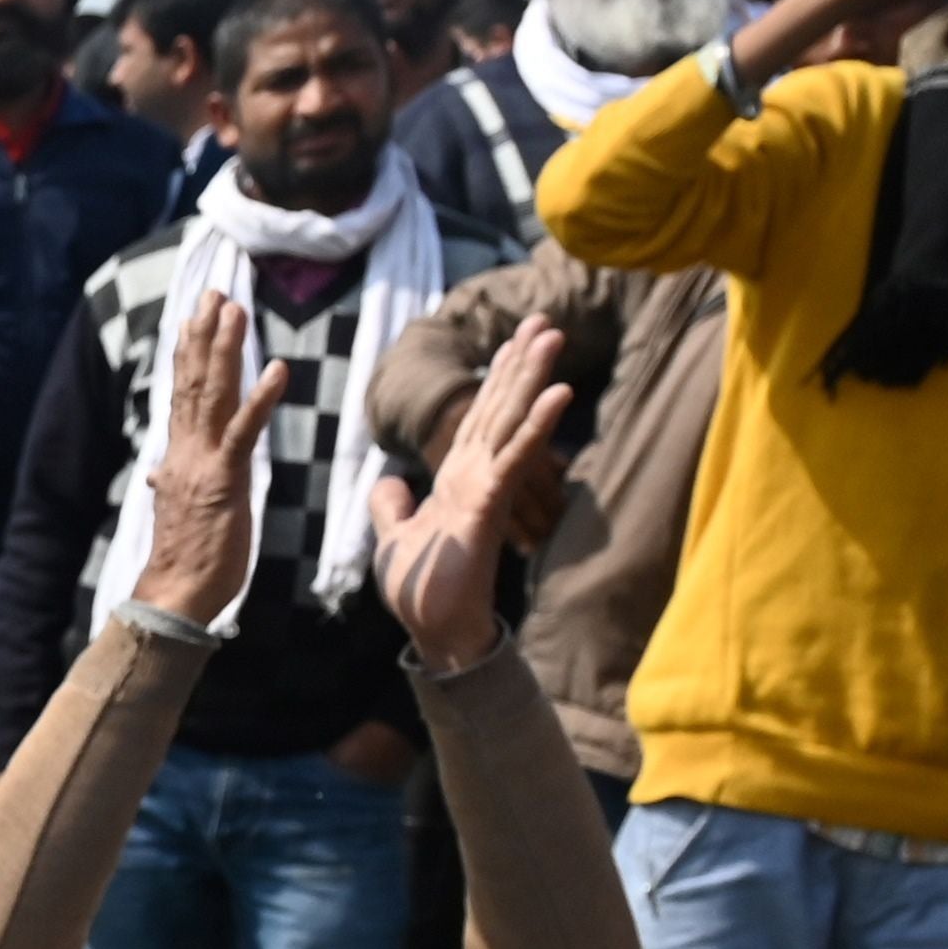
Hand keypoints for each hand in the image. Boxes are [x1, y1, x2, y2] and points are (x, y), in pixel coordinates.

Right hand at [125, 291, 289, 627]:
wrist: (175, 594)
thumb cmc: (184, 561)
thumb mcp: (180, 512)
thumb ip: (171, 484)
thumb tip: (154, 475)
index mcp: (177, 459)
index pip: (182, 396)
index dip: (188, 355)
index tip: (193, 318)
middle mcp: (185, 453)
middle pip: (194, 383)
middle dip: (203, 336)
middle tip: (214, 294)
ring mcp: (203, 464)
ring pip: (213, 395)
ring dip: (225, 350)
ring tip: (234, 310)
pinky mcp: (225, 480)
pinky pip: (243, 432)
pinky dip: (260, 398)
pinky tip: (276, 368)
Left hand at [369, 314, 574, 674]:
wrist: (434, 629)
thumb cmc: (421, 588)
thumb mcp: (395, 535)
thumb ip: (392, 506)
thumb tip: (389, 483)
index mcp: (455, 478)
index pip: (478, 416)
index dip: (493, 378)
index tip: (510, 340)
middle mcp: (477, 475)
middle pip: (500, 407)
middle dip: (519, 363)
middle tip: (544, 319)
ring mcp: (487, 487)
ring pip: (512, 421)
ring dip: (532, 379)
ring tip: (553, 337)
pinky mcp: (489, 505)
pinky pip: (515, 459)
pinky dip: (535, 426)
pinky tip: (558, 395)